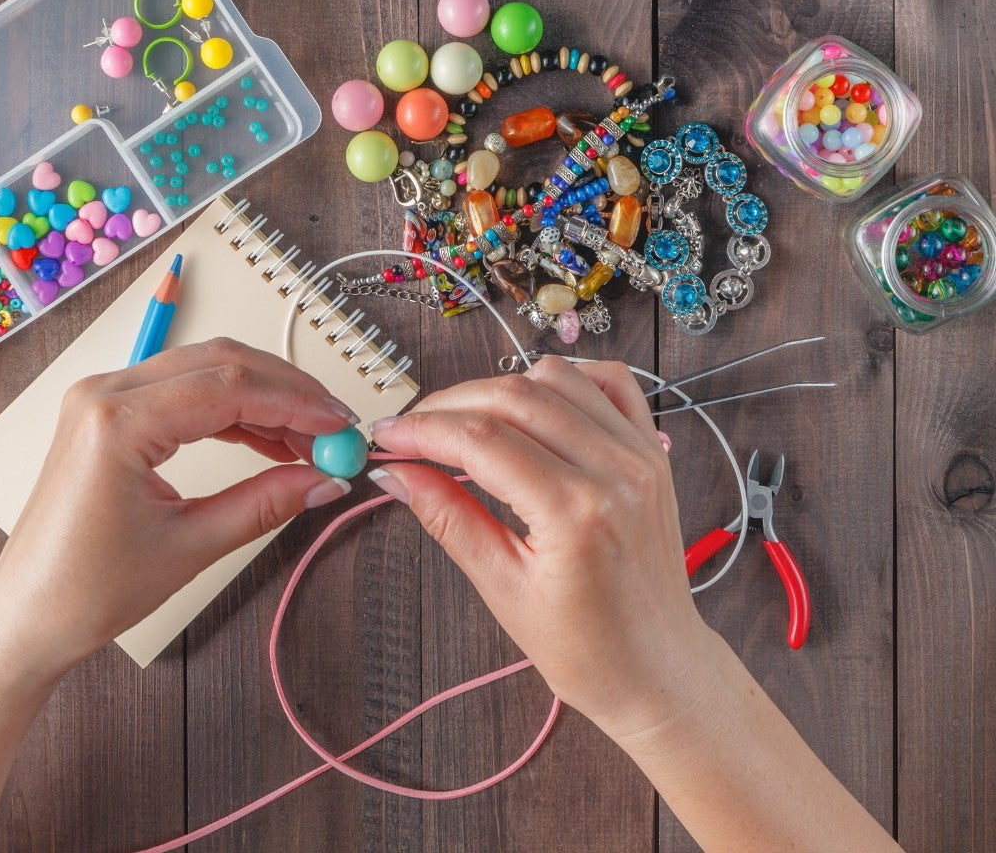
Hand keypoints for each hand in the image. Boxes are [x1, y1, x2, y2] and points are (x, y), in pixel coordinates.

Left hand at [0, 337, 358, 679]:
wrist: (29, 614)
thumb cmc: (88, 588)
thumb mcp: (192, 546)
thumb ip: (267, 503)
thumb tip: (327, 480)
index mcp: (117, 421)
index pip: (229, 386)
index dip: (296, 402)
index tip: (341, 425)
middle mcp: (106, 392)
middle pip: (222, 362)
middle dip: (288, 391)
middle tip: (336, 426)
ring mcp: (106, 396)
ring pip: (208, 369)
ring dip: (266, 396)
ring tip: (311, 437)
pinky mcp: (112, 411)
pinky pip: (188, 390)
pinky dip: (236, 408)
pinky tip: (271, 438)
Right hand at [368, 357, 710, 738]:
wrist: (659, 669)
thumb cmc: (589, 649)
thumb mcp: (503, 589)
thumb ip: (448, 519)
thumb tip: (397, 473)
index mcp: (576, 514)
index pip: (482, 440)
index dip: (423, 430)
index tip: (387, 436)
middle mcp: (615, 470)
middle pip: (514, 397)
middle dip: (450, 405)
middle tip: (412, 429)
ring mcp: (641, 453)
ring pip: (557, 377)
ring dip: (500, 387)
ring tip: (466, 422)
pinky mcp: (653, 451)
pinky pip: (611, 382)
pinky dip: (566, 378)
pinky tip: (533, 402)